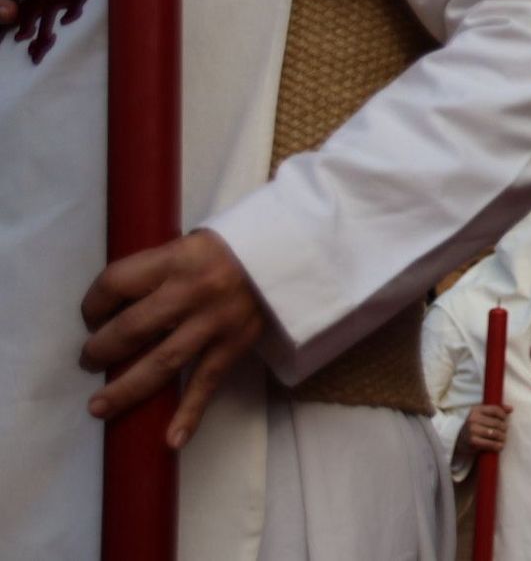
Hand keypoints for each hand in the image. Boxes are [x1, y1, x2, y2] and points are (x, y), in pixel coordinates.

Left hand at [79, 230, 264, 448]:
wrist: (289, 254)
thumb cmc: (229, 249)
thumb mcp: (189, 244)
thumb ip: (156, 270)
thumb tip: (115, 306)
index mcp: (176, 258)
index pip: (117, 282)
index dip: (93, 304)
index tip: (91, 316)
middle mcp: (193, 291)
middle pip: (132, 328)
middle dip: (101, 349)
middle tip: (89, 360)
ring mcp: (215, 322)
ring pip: (162, 362)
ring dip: (126, 388)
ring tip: (99, 406)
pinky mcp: (235, 344)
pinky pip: (207, 383)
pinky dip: (190, 413)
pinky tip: (171, 439)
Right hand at [455, 402, 512, 458]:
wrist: (457, 439)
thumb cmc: (473, 425)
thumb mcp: (480, 414)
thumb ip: (495, 410)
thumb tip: (511, 408)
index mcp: (476, 410)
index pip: (495, 410)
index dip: (503, 415)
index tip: (504, 420)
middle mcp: (473, 419)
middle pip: (497, 423)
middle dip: (504, 428)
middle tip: (504, 432)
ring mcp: (472, 430)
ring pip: (495, 433)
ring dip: (502, 437)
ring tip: (503, 439)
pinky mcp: (473, 442)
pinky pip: (490, 444)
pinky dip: (497, 446)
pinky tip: (499, 446)